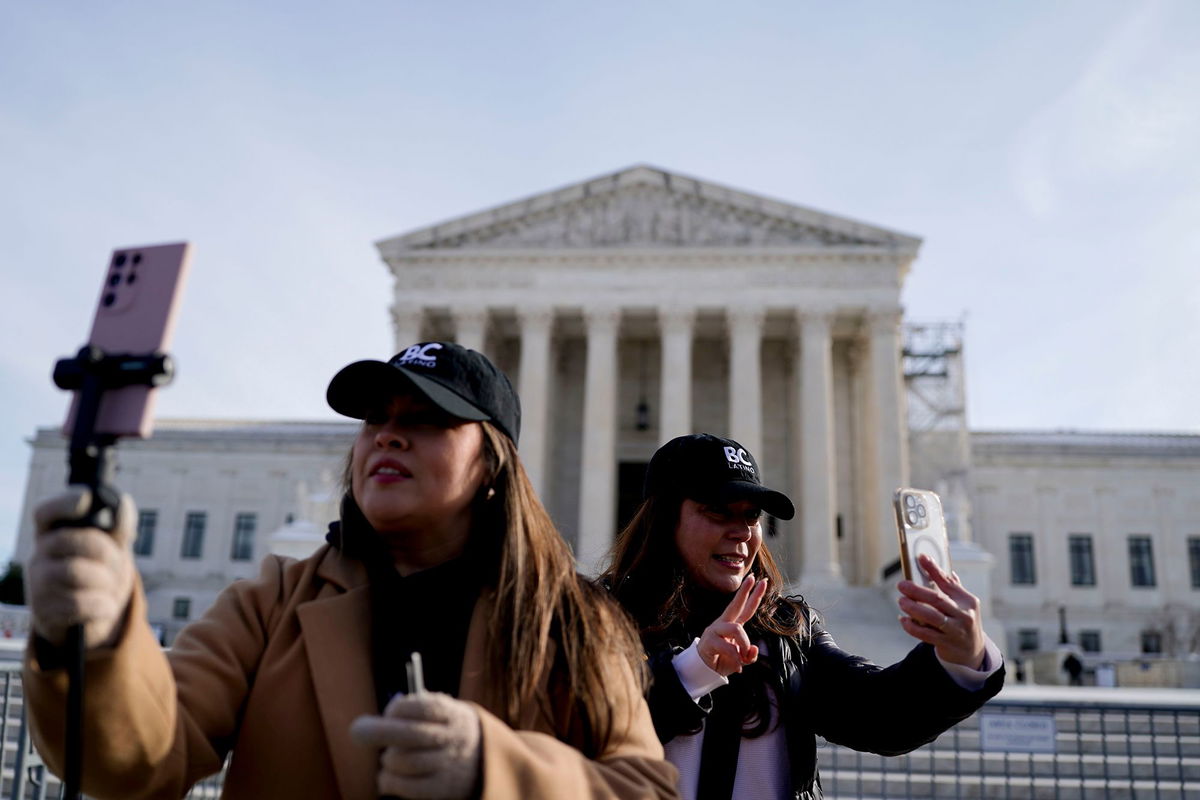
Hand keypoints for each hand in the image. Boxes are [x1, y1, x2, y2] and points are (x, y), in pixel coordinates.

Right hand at [27, 486, 136, 648]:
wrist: (90, 616)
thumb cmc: (99, 571)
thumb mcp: (113, 547)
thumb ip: (119, 526)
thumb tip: (122, 502)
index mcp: (54, 534)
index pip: (47, 512)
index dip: (64, 503)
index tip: (86, 499)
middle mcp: (40, 554)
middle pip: (73, 540)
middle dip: (107, 553)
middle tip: (117, 564)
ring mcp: (38, 582)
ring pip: (76, 572)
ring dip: (106, 581)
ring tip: (110, 587)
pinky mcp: (43, 609)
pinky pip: (77, 603)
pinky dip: (101, 605)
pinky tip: (106, 605)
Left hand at [351, 692, 481, 799]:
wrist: (482, 758)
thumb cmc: (446, 730)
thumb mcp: (442, 711)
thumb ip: (416, 710)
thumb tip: (380, 721)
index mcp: (452, 713)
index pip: (422, 707)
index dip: (398, 709)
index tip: (389, 713)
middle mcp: (452, 738)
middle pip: (412, 734)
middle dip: (379, 731)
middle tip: (357, 731)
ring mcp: (449, 764)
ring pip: (408, 762)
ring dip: (389, 760)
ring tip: (388, 759)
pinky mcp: (444, 788)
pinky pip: (411, 788)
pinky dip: (390, 782)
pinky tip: (385, 778)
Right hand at [697, 574, 767, 676]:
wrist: (704, 670)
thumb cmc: (723, 660)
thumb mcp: (741, 660)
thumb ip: (750, 655)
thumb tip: (753, 649)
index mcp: (733, 625)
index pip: (746, 608)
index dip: (754, 596)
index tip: (761, 581)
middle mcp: (724, 624)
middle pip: (736, 605)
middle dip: (745, 591)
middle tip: (754, 579)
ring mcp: (716, 630)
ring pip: (736, 629)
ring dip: (744, 644)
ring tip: (744, 657)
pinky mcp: (710, 640)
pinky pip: (728, 647)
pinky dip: (736, 659)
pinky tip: (738, 667)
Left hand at [897, 555, 985, 668]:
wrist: (972, 651)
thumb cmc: (962, 620)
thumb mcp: (963, 603)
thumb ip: (951, 586)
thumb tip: (932, 563)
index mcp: (968, 601)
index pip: (948, 582)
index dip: (934, 569)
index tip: (921, 558)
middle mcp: (964, 615)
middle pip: (937, 599)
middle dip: (917, 591)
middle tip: (901, 585)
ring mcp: (955, 631)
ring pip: (931, 617)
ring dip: (913, 608)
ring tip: (901, 601)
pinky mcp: (946, 644)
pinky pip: (925, 634)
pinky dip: (912, 627)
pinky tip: (903, 620)